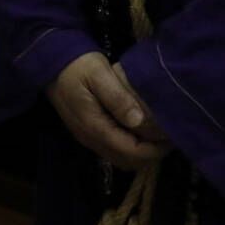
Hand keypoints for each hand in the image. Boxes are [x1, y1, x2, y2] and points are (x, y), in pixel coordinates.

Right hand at [45, 52, 168, 169]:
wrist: (51, 63)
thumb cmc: (77, 66)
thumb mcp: (99, 74)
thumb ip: (118, 98)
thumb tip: (139, 121)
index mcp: (95, 127)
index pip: (131, 151)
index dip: (155, 149)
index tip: (172, 136)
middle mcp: (91, 139)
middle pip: (128, 161)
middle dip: (152, 154)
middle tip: (170, 136)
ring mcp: (88, 138)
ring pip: (121, 159)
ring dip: (142, 153)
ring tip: (158, 134)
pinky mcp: (88, 133)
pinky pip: (114, 150)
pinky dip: (131, 147)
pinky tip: (140, 130)